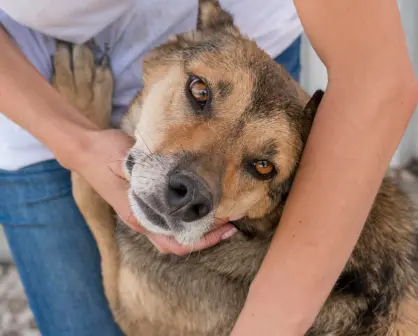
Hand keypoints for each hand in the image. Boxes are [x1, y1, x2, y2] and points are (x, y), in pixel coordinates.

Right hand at [71, 129, 236, 254]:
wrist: (89, 150)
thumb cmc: (106, 156)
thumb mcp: (126, 164)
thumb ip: (147, 179)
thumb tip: (174, 190)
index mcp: (139, 216)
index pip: (177, 241)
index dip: (204, 238)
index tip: (226, 225)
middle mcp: (144, 221)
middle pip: (181, 242)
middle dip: (209, 237)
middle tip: (234, 222)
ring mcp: (146, 214)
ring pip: (178, 233)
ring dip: (201, 229)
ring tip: (225, 216)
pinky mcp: (149, 203)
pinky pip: (173, 219)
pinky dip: (191, 218)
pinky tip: (204, 206)